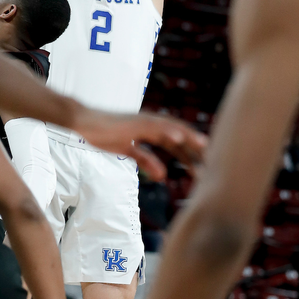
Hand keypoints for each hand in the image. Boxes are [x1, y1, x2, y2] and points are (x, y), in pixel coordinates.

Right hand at [74, 107, 206, 177]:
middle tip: (214, 162)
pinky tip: (180, 138)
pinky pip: (154, 127)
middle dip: (196, 149)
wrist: (84, 122)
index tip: (205, 167)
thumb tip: (162, 177)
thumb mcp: (129, 151)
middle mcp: (152, 124)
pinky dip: (168, 131)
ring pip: (172, 129)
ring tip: (205, 147)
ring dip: (189, 138)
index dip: (191, 155)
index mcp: (152, 131)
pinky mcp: (134, 122)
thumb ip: (146, 161)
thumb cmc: (105, 134)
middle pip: (180, 136)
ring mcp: (144, 122)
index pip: (176, 144)